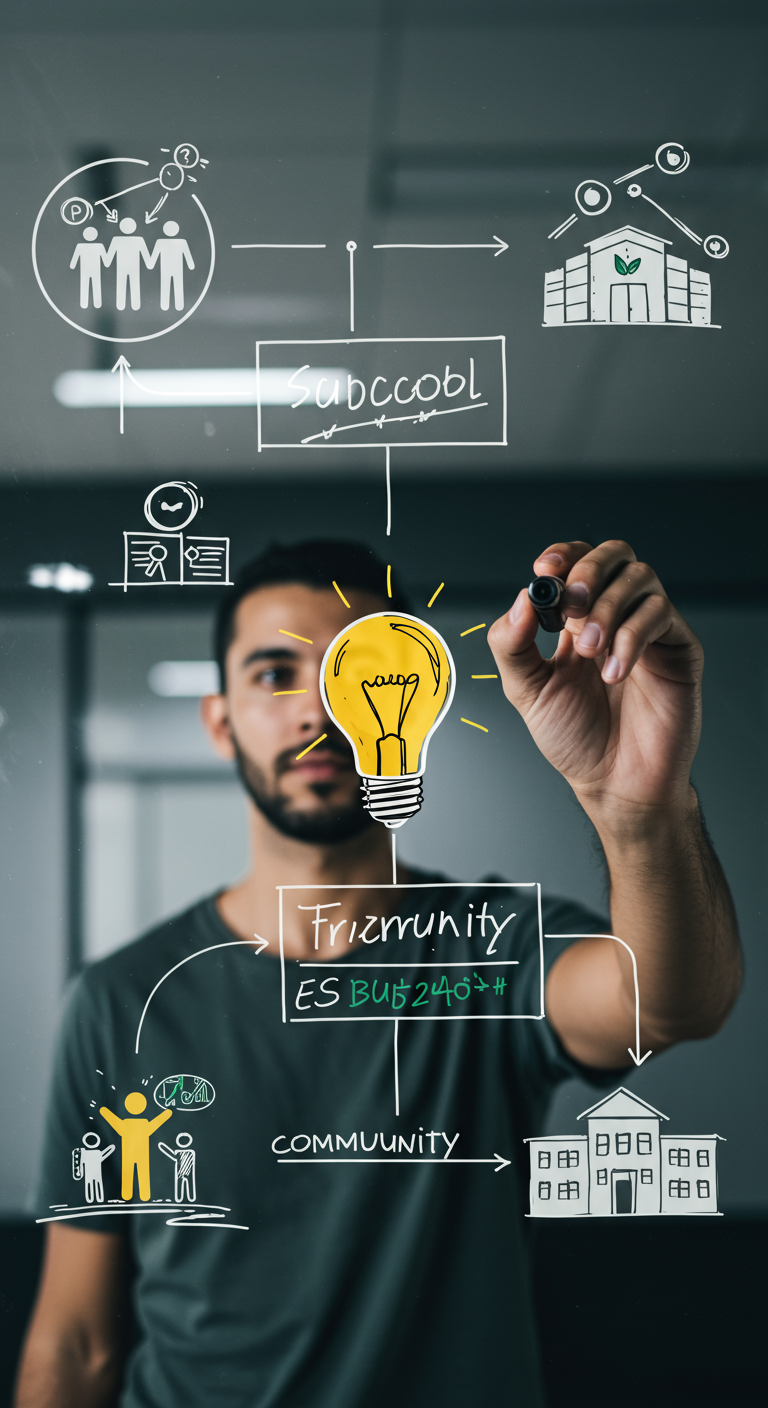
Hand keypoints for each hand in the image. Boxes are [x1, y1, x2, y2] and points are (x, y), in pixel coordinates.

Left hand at [487, 540, 703, 823]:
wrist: (614, 783)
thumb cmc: (575, 740)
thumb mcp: (526, 691)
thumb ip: (512, 645)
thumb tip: (519, 598)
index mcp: (577, 620)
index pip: (576, 563)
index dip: (562, 555)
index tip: (543, 570)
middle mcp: (616, 616)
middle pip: (614, 554)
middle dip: (588, 570)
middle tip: (571, 605)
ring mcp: (649, 629)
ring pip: (640, 578)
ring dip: (608, 609)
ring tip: (590, 652)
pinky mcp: (678, 648)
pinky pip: (660, 616)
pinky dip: (631, 638)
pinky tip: (614, 674)